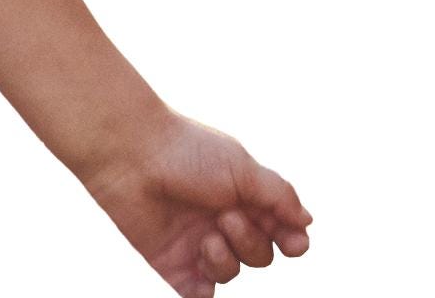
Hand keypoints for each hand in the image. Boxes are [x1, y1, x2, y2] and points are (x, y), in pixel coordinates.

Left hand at [81, 109, 312, 295]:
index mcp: (240, 196)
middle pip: (260, 256)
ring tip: (206, 238)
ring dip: (226, 261)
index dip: (291, 242)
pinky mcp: (169, 261)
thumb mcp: (241, 166)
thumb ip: (278, 195)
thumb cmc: (184, 150)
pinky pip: (196, 294)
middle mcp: (219, 220)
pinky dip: (202, 295)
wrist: (127, 151)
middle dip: (251, 242)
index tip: (291, 241)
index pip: (280, 231)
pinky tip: (200, 282)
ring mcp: (194, 242)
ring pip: (231, 274)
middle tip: (226, 217)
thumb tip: (307, 222)